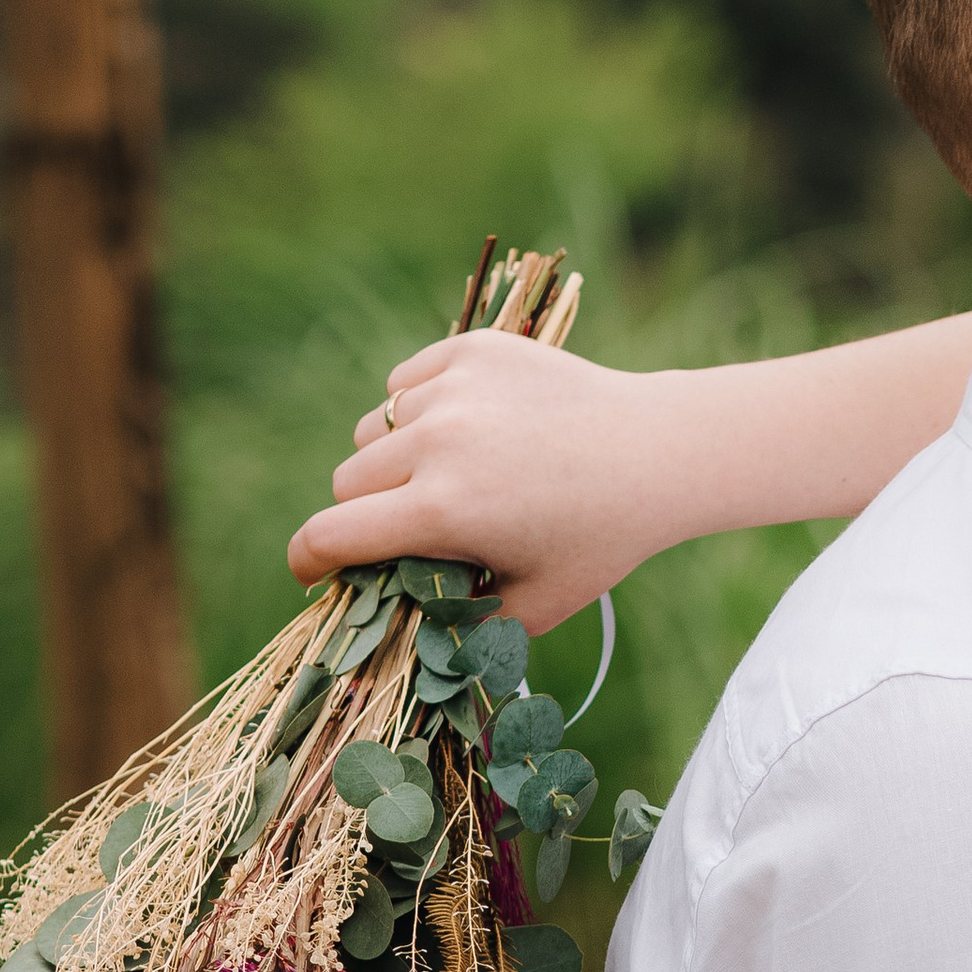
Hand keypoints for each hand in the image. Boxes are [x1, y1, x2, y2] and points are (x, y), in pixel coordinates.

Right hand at [287, 329, 702, 633]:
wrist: (660, 452)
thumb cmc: (600, 538)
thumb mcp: (534, 604)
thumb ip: (458, 622)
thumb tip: (397, 620)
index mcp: (445, 511)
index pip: (331, 535)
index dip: (310, 560)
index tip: (312, 572)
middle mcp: (438, 443)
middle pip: (347, 482)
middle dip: (366, 513)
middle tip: (411, 528)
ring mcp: (454, 389)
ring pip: (374, 429)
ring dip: (392, 458)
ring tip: (448, 475)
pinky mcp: (473, 348)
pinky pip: (408, 382)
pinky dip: (420, 407)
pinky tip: (466, 429)